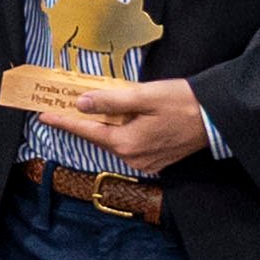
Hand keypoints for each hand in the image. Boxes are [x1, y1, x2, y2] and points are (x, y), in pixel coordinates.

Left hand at [41, 76, 208, 174]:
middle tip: (63, 106)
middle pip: (100, 137)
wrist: (216, 118)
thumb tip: (81, 104)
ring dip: (102, 126)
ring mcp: (146, 163)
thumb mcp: (143, 96)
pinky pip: (129, 145)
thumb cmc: (181, 102)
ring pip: (114, 141)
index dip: (64, 122)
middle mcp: (133, 158)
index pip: (87, 131)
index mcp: (127, 143)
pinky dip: (120, 132)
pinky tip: (118, 118)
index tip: (43, 115)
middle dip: (82, 122)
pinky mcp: (157, 160)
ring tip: (88, 109)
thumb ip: (110, 101)